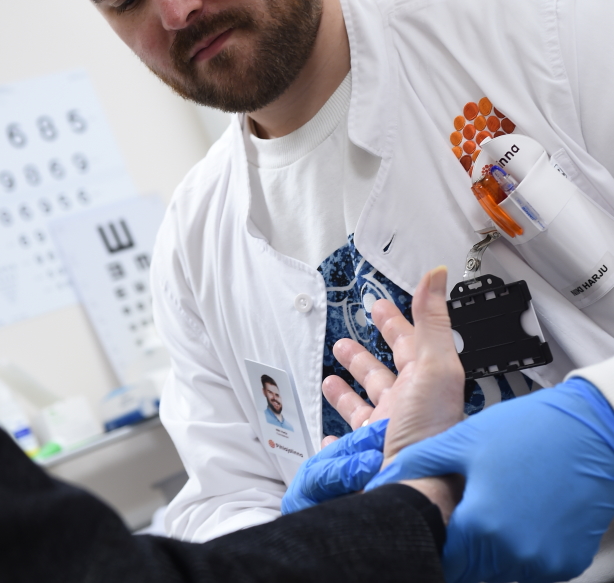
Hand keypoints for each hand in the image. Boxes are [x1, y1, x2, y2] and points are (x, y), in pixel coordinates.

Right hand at [283, 267, 464, 515]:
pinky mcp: (363, 458)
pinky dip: (337, 436)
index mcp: (424, 386)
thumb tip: (437, 274)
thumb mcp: (435, 367)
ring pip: (361, 407)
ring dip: (346, 391)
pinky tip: (330, 433)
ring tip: (330, 378)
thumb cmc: (428, 433)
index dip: (394, 322)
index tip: (379, 304)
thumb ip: (432, 320)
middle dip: (362, 356)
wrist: (411, 491)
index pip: (408, 346)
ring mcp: (383, 435)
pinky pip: (346, 445)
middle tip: (346, 340)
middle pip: (381, 375)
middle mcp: (405, 410)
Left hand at [369, 377, 613, 582]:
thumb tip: (389, 476)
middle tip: (455, 523)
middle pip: (473, 569)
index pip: (446, 558)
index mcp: (482, 526)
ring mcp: (545, 561)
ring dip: (488, 555)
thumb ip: (422, 462)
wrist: (589, 431)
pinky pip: (531, 568)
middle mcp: (515, 554)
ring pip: (502, 572)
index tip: (430, 532)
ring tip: (483, 519)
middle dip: (459, 551)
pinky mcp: (567, 560)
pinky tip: (513, 522)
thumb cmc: (526, 432)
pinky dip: (518, 554)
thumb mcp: (463, 441)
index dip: (434, 544)